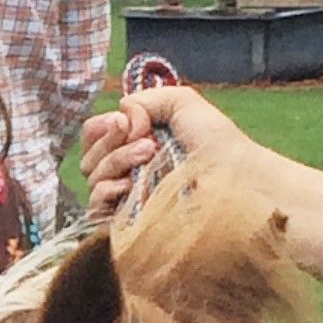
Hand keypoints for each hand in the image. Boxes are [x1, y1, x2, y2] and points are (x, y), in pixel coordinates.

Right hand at [80, 87, 251, 218]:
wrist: (232, 176)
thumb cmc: (215, 142)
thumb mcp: (182, 103)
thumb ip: (146, 99)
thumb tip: (121, 114)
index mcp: (136, 144)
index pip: (95, 135)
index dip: (103, 127)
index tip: (125, 122)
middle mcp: (127, 171)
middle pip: (90, 156)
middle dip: (111, 141)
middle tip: (145, 139)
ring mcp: (126, 199)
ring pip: (93, 177)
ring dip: (117, 160)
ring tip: (149, 154)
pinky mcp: (125, 224)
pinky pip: (95, 206)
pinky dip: (105, 190)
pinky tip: (129, 184)